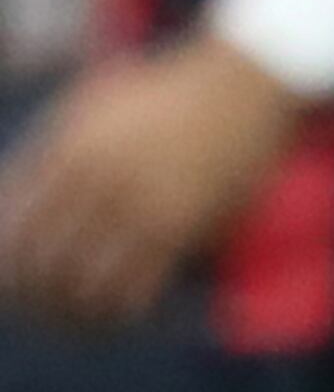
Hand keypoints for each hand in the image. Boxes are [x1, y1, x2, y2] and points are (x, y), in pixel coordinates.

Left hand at [0, 35, 303, 327]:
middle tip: (41, 307)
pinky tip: (118, 310)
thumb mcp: (92, 104)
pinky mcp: (182, 226)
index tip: (14, 281)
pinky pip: (133, 290)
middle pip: (42, 265)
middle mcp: (99, 181)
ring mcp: (141, 205)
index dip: (7, 265)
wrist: (244, 82)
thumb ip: (47, 149)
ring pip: (83, 287)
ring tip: (76, 317)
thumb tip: (10, 208)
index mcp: (69, 152)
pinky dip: (118, 311)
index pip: (13, 231)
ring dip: (74, 311)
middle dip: (34, 296)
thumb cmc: (165, 92)